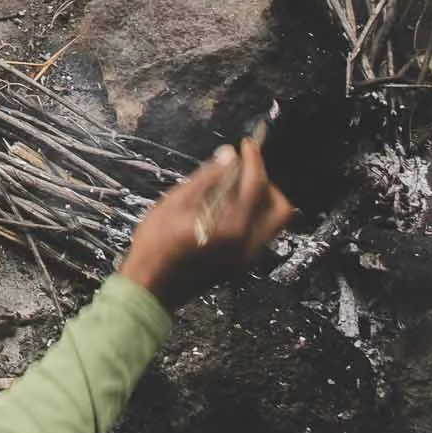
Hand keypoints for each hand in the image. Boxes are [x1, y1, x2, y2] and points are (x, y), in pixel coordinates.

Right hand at [118, 136, 294, 309]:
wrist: (151, 287)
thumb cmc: (156, 243)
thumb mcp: (175, 203)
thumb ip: (207, 178)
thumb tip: (229, 155)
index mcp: (234, 226)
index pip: (257, 184)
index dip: (254, 159)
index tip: (247, 145)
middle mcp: (249, 244)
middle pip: (280, 208)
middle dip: (266, 184)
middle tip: (244, 172)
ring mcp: (248, 258)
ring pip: (274, 224)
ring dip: (262, 201)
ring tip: (235, 190)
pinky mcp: (242, 266)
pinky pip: (261, 235)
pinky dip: (254, 217)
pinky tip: (227, 209)